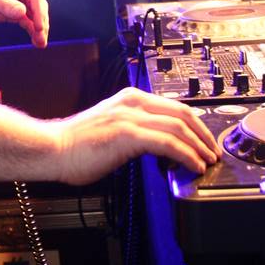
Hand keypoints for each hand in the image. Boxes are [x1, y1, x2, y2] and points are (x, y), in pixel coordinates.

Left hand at [0, 0, 48, 47]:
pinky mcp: (13, 10)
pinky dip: (31, 29)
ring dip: (38, 28)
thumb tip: (22, 13)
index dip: (39, 11)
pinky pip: (26, 20)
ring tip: (40, 43)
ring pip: (34, 14)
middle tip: (41, 37)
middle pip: (38, 5)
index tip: (39, 26)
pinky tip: (35, 41)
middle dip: (41, 21)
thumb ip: (4, 4)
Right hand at [55, 87, 220, 183]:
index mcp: (129, 98)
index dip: (195, 124)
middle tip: (212, 151)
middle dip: (203, 133)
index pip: (173, 105)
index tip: (204, 140)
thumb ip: (134, 130)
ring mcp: (129, 117)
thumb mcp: (112, 128)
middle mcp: (131, 102)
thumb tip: (158, 146)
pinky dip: (186, 154)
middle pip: (182, 112)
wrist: (52, 148)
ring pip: (178, 126)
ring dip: (199, 146)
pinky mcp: (127, 134)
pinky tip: (192, 165)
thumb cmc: (75, 144)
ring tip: (206, 161)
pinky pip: (167, 142)